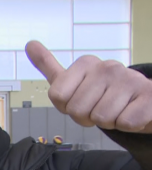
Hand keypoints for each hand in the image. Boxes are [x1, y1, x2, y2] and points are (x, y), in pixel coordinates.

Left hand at [26, 41, 151, 132]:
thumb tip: (29, 44)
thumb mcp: (73, 80)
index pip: (58, 96)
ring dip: (110, 121)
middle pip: (78, 111)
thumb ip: (49, 65)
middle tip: (102, 107)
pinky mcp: (149, 95)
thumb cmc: (105, 94)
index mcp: (85, 63)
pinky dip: (128, 124)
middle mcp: (107, 67)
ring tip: (119, 109)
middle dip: (88, 118)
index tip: (82, 100)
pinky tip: (133, 111)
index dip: (68, 108)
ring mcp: (130, 79)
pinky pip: (126, 123)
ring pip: (102, 118)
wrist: (145, 102)